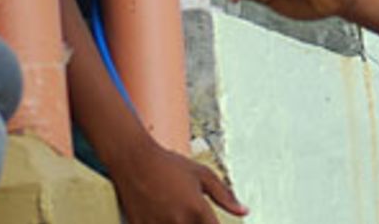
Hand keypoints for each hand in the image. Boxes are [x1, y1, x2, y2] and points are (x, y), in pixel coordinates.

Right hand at [115, 143, 246, 223]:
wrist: (134, 161)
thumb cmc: (170, 165)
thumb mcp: (202, 175)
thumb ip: (225, 195)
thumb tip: (245, 211)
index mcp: (197, 209)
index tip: (211, 221)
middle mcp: (179, 222)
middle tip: (190, 212)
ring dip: (180, 223)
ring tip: (177, 211)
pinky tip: (164, 215)